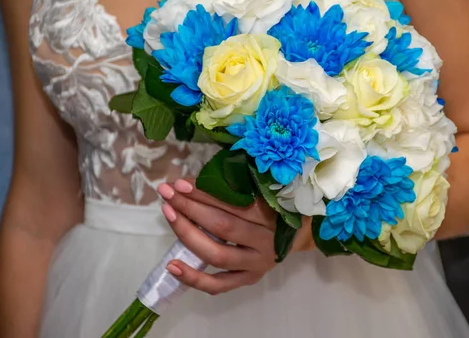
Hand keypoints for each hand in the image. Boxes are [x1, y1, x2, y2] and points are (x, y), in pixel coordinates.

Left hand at [156, 179, 312, 294]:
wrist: (301, 234)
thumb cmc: (276, 207)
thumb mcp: (265, 193)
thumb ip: (236, 189)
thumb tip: (192, 182)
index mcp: (271, 215)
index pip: (232, 204)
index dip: (204, 193)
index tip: (179, 183)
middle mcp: (265, 241)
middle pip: (222, 226)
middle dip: (190, 208)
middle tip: (167, 194)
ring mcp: (256, 264)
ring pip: (217, 254)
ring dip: (188, 234)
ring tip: (168, 215)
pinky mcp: (248, 279)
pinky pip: (218, 285)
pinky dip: (193, 278)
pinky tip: (172, 266)